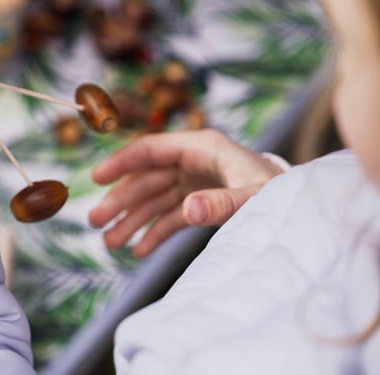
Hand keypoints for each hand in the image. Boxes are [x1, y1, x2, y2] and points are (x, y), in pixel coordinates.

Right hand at [88, 129, 284, 257]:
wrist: (305, 208)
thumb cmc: (281, 194)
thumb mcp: (254, 197)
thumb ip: (222, 203)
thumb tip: (189, 210)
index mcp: (201, 147)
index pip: (151, 150)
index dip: (122, 162)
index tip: (96, 177)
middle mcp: (193, 162)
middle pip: (147, 179)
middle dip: (120, 201)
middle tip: (94, 222)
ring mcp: (195, 183)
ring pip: (154, 200)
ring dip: (132, 220)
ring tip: (110, 243)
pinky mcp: (201, 203)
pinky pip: (170, 217)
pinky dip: (154, 233)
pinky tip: (138, 251)